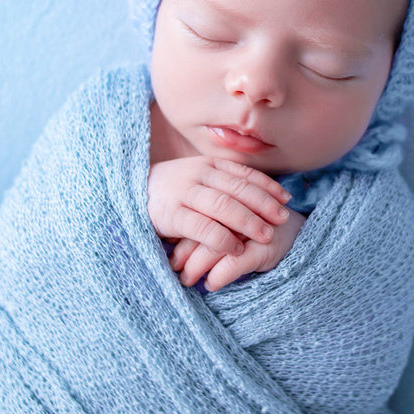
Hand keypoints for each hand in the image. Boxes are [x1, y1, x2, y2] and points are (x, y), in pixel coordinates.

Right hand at [147, 155, 292, 259]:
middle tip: (283, 218)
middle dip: (264, 204)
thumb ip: (222, 183)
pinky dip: (222, 238)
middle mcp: (198, 174)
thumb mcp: (197, 179)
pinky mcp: (172, 215)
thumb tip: (260, 193)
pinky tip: (235, 248)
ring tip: (266, 235)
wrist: (128, 195)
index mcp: (208, 164)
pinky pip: (203, 227)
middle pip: (239, 189)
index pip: (244, 174)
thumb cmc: (171, 191)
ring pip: (224, 206)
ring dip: (249, 221)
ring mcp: (184, 193)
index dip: (267, 186)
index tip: (286, 198)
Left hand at [168, 206, 305, 291]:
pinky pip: (236, 262)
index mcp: (226, 196)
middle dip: (187, 255)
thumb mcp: (229, 222)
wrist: (297, 230)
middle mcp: (240, 208)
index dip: (181, 241)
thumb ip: (207, 226)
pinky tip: (211, 284)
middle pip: (204, 229)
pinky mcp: (267, 247)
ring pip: (217, 246)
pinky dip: (220, 275)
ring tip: (189, 281)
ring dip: (198, 267)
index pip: (197, 217)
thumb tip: (173, 254)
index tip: (172, 261)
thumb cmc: (253, 228)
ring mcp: (254, 226)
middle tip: (177, 273)